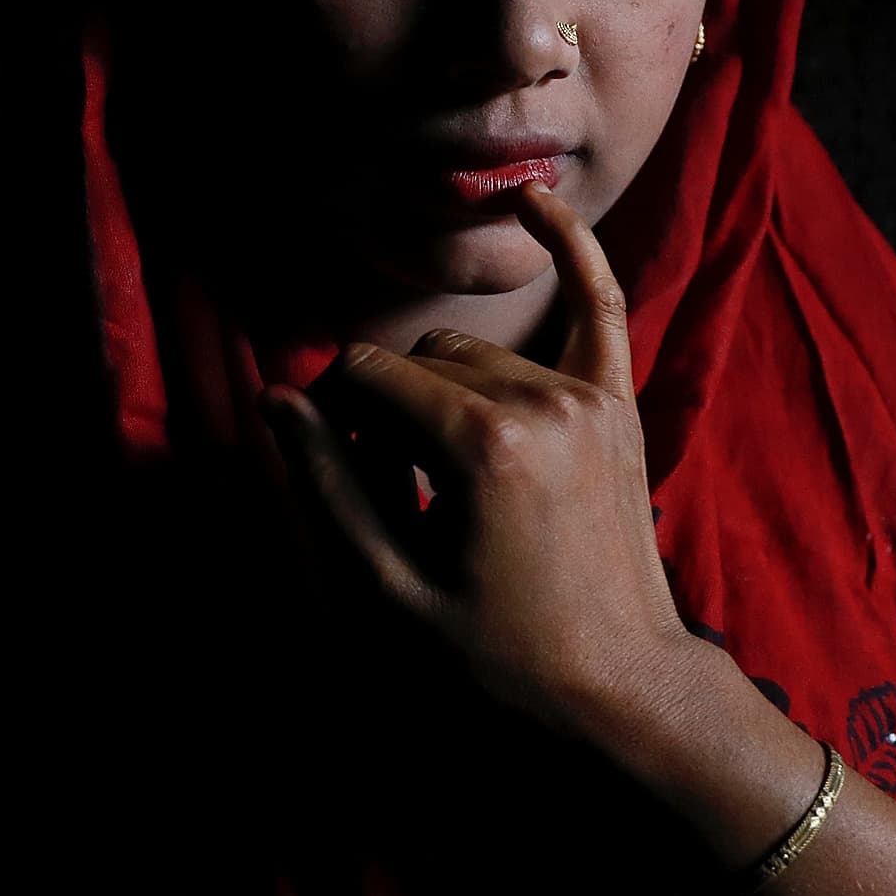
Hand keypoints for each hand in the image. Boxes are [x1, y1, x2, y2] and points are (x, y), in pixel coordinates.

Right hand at [262, 182, 703, 747]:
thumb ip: (330, 487)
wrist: (620, 694)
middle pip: (419, 362)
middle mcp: (540, 400)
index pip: (365, 378)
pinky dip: (573, 248)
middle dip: (384, 409)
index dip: (331, 419)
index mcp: (479, 443)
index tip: (338, 476)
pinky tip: (533, 201)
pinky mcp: (619, 409)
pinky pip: (598, 304)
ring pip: (477, 351)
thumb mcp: (390, 593)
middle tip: (389, 495)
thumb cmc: (498, 660)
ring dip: (442, 389)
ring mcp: (589, 398)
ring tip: (442, 477)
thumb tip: (275, 401)